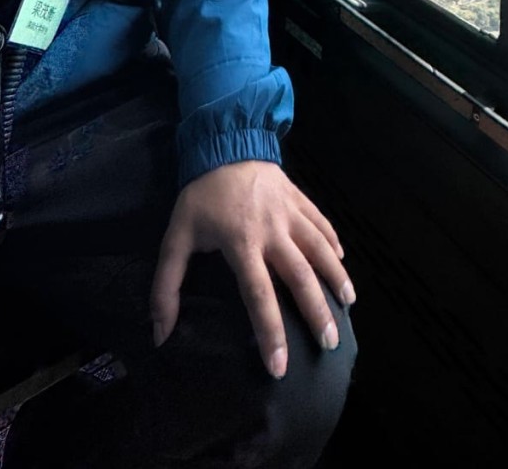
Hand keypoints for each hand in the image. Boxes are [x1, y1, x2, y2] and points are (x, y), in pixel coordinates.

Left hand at [149, 160, 354, 377]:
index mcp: (242, 243)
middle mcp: (273, 231)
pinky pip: (322, 224)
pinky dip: (333, 243)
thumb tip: (160, 334)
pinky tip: (342, 262)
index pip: (259, 295)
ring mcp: (291, 213)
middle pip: (300, 276)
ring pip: (320, 249)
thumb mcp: (176, 238)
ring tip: (347, 304)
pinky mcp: (301, 199)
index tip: (280, 365)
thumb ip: (166, 287)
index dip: (270, 332)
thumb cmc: (201, 196)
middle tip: (329, 343)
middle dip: (316, 312)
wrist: (225, 143)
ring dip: (336, 278)